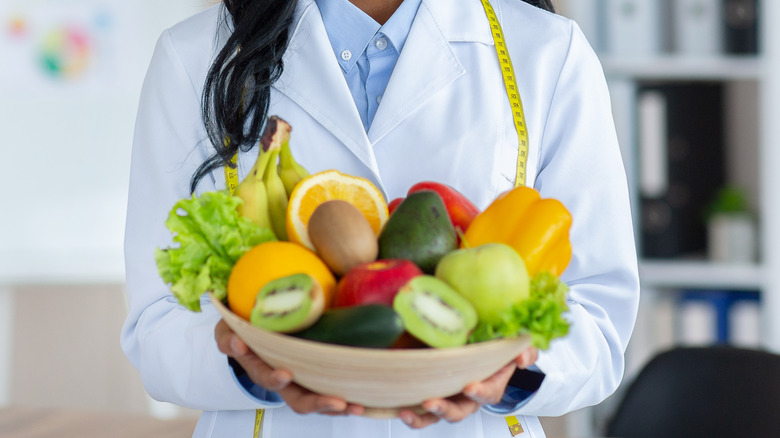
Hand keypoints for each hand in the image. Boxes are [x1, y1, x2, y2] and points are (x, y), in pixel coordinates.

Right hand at [215, 320, 364, 415]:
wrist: (253, 331)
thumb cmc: (242, 331)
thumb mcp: (228, 332)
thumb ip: (228, 338)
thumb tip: (237, 342)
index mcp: (262, 369)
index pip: (268, 378)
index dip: (275, 379)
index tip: (285, 374)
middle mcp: (284, 380)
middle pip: (299, 400)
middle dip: (318, 403)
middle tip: (338, 402)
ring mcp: (302, 380)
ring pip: (319, 400)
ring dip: (338, 407)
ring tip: (357, 407)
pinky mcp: (318, 375)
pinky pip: (333, 389)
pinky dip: (349, 397)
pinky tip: (366, 399)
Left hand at [398, 346, 537, 428]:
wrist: (480, 357)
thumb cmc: (496, 355)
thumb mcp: (515, 350)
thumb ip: (524, 352)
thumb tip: (524, 357)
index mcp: (489, 387)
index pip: (487, 393)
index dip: (480, 392)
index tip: (470, 387)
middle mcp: (466, 399)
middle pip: (458, 412)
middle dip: (445, 409)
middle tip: (431, 403)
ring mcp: (448, 400)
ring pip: (435, 416)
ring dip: (422, 417)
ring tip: (409, 411)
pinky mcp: (430, 396)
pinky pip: (419, 411)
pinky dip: (410, 413)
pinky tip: (399, 408)